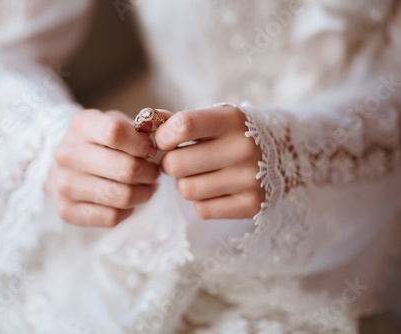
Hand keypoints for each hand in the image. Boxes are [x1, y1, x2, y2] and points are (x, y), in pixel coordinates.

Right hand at [46, 109, 159, 226]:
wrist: (63, 165)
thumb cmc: (98, 142)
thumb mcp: (113, 123)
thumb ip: (137, 129)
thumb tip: (155, 146)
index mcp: (81, 126)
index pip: (116, 132)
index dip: (141, 143)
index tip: (150, 150)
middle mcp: (68, 154)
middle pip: (126, 169)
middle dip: (150, 172)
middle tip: (154, 172)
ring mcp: (65, 184)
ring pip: (122, 197)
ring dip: (144, 194)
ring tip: (147, 186)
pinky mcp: (67, 210)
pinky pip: (112, 217)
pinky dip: (127, 211)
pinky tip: (128, 201)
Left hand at [155, 105, 263, 219]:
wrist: (286, 153)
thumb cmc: (237, 133)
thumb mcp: (216, 118)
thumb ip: (181, 121)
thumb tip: (146, 124)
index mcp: (233, 120)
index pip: (182, 126)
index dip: (163, 136)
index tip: (166, 140)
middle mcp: (243, 148)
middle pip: (176, 164)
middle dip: (170, 164)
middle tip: (180, 161)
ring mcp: (250, 179)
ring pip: (186, 190)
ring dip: (186, 184)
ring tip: (200, 175)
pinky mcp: (252, 205)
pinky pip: (202, 209)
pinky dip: (202, 201)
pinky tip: (216, 189)